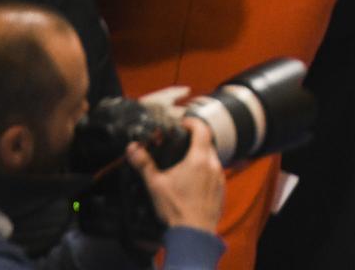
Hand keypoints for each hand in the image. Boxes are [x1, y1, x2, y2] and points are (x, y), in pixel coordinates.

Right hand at [126, 118, 223, 234]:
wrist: (194, 232)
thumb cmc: (176, 208)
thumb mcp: (156, 184)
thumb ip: (144, 164)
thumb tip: (132, 148)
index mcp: (199, 158)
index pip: (202, 129)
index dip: (192, 122)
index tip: (182, 123)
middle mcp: (214, 164)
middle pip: (207, 143)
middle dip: (194, 140)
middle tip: (179, 143)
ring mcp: (220, 177)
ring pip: (211, 158)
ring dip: (200, 156)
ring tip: (183, 163)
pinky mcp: (221, 188)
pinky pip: (214, 173)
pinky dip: (205, 171)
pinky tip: (192, 181)